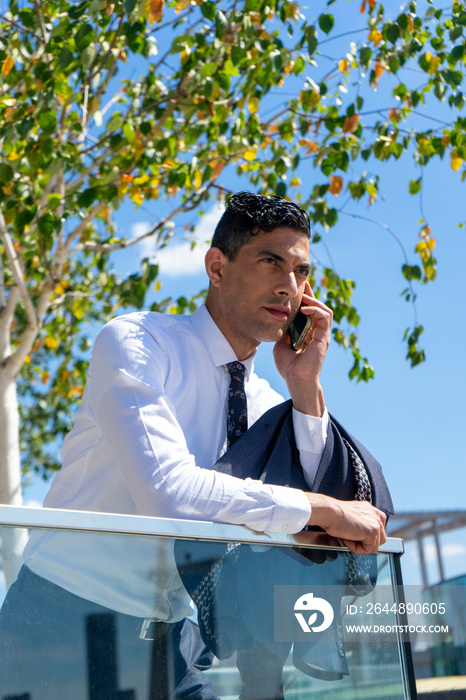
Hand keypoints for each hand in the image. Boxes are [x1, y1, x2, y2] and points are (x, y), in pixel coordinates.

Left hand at [273, 281, 332, 415]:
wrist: (295, 380)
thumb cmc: (289, 367)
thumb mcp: (280, 344)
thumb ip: (282, 332)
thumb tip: (278, 320)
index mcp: (307, 333)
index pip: (308, 312)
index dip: (305, 300)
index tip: (298, 289)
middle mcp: (316, 333)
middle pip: (317, 308)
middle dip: (310, 295)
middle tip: (303, 284)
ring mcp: (321, 335)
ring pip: (324, 311)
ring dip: (314, 301)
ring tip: (304, 297)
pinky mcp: (324, 338)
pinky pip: (325, 318)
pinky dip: (316, 310)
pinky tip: (305, 309)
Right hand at [305, 493, 386, 553]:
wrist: (328, 511)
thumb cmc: (333, 514)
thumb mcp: (350, 518)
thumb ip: (359, 524)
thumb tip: (359, 536)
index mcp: (369, 509)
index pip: (378, 527)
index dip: (368, 536)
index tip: (355, 538)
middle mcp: (375, 514)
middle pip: (380, 538)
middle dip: (366, 543)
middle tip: (350, 540)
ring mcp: (375, 523)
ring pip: (374, 545)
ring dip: (360, 547)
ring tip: (347, 540)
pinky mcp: (373, 531)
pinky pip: (368, 549)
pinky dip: (357, 549)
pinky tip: (347, 540)